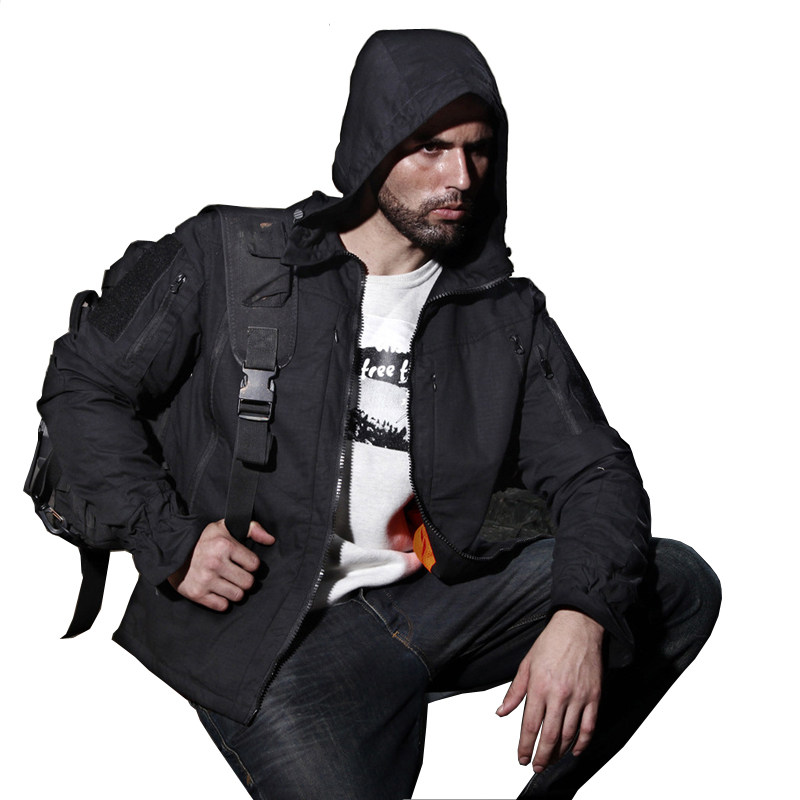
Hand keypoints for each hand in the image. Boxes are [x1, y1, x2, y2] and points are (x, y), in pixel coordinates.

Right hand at [167, 519, 274, 610]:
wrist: (172, 551)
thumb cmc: (203, 540)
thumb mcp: (225, 526)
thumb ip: (252, 528)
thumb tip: (271, 540)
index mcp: (224, 545)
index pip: (254, 565)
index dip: (250, 564)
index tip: (242, 563)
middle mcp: (215, 563)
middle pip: (248, 583)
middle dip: (245, 579)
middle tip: (236, 575)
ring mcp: (205, 580)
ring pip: (237, 596)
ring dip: (235, 591)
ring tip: (227, 582)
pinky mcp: (196, 594)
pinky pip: (222, 605)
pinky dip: (222, 601)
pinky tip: (218, 591)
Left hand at [496, 609, 602, 771]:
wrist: (578, 626)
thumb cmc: (551, 642)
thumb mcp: (526, 663)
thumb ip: (514, 691)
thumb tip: (502, 712)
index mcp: (539, 686)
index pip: (530, 725)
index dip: (525, 746)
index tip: (521, 758)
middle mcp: (559, 694)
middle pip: (550, 735)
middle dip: (542, 755)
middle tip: (536, 767)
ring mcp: (578, 696)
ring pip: (570, 734)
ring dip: (560, 752)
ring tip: (552, 761)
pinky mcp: (594, 696)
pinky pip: (589, 726)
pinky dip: (582, 742)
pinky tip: (575, 750)